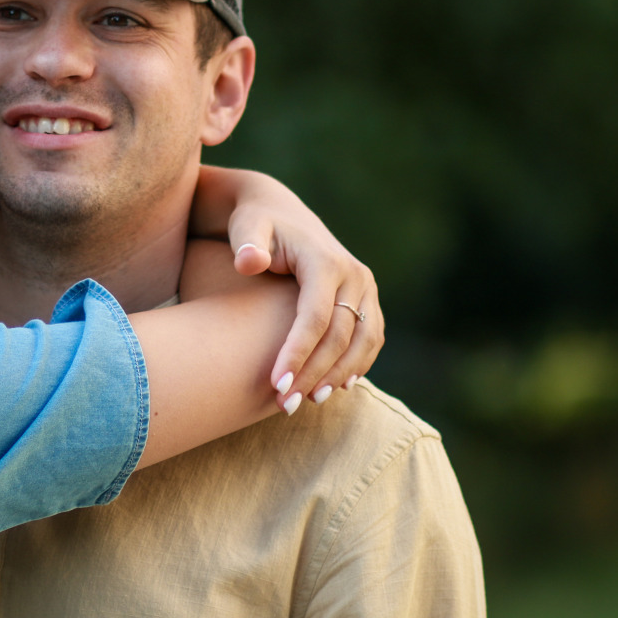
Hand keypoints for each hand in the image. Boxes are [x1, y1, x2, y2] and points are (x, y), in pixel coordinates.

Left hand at [191, 168, 383, 412]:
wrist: (277, 212)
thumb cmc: (254, 224)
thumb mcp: (246, 228)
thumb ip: (246, 244)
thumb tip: (248, 262)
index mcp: (326, 261)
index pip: (315, 317)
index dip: (297, 353)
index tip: (276, 385)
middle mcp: (353, 274)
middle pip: (340, 336)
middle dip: (314, 373)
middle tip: (284, 405)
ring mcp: (365, 287)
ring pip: (363, 341)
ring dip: (338, 375)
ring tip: (308, 400)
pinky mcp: (367, 299)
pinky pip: (371, 338)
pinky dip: (357, 364)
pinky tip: (336, 387)